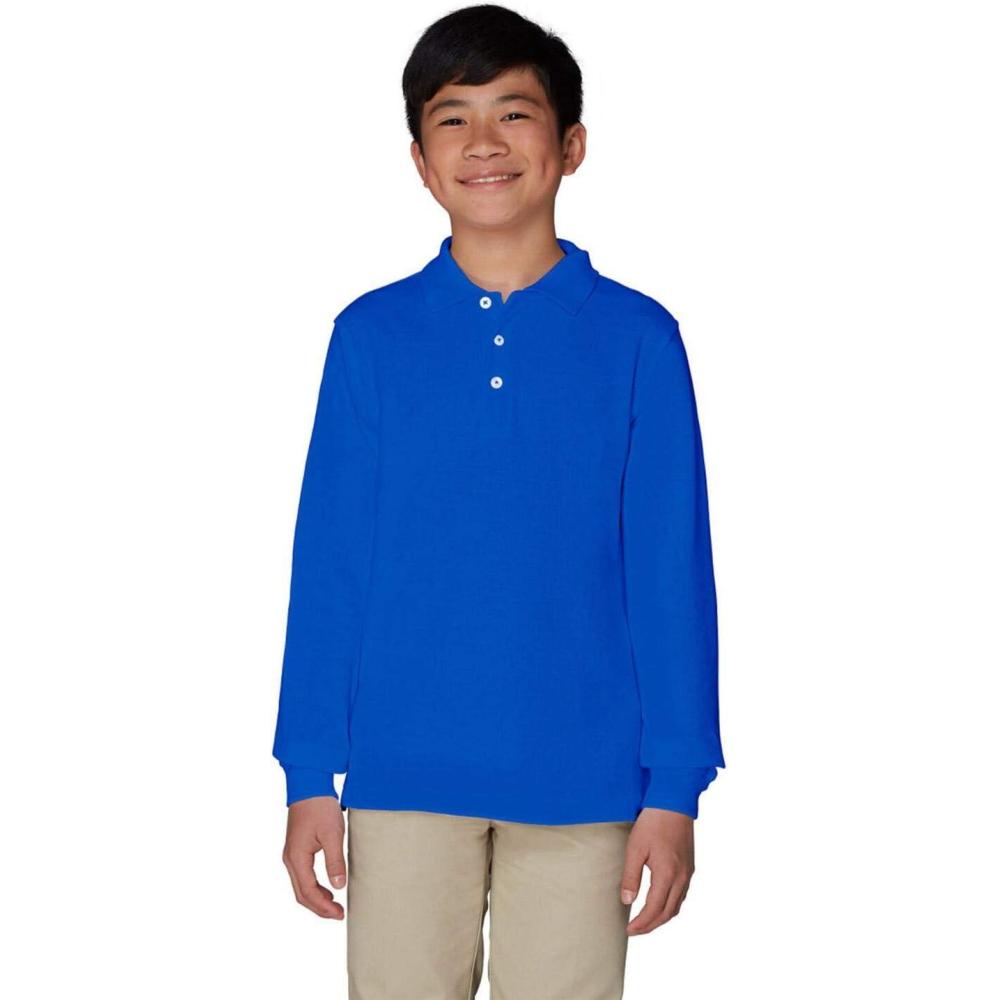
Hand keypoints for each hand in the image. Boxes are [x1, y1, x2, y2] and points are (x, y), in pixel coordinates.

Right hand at [281, 795, 346, 918]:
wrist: (309, 785)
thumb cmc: (320, 807)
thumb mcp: (332, 834)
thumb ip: (334, 861)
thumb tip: (339, 887)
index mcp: (296, 858)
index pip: (308, 892)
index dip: (323, 907)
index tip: (340, 914)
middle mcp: (290, 859)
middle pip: (301, 894)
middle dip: (319, 908)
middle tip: (338, 914)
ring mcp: (292, 854)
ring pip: (301, 886)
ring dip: (316, 899)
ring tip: (334, 905)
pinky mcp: (296, 849)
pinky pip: (302, 876)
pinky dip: (313, 887)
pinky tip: (327, 887)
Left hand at [620, 807, 694, 934]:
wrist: (674, 803)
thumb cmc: (653, 823)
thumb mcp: (635, 848)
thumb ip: (631, 876)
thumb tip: (626, 901)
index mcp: (668, 875)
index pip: (654, 909)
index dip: (641, 923)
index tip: (629, 930)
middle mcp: (681, 877)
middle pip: (668, 913)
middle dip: (651, 925)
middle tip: (635, 930)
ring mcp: (688, 873)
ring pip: (677, 905)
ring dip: (662, 917)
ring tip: (646, 921)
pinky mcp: (689, 866)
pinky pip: (682, 894)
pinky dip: (670, 905)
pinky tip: (660, 903)